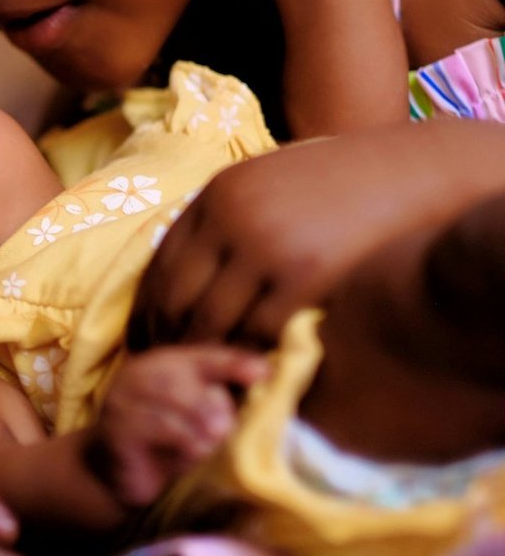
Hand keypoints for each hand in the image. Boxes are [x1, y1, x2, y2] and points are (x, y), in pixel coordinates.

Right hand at [85, 345, 268, 503]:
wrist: (116, 473)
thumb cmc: (167, 445)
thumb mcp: (198, 422)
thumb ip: (222, 407)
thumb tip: (261, 400)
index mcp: (167, 364)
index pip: (205, 357)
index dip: (234, 363)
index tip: (265, 375)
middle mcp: (142, 373)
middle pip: (180, 376)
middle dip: (209, 402)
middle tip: (225, 429)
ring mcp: (123, 399)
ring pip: (167, 400)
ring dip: (197, 426)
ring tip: (210, 445)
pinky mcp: (116, 428)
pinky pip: (152, 427)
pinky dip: (180, 440)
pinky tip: (193, 454)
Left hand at [127, 124, 503, 349]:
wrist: (408, 173)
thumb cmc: (342, 183)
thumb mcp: (268, 183)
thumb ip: (225, 221)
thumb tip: (188, 277)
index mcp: (217, 195)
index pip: (159, 267)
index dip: (148, 312)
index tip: (146, 343)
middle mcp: (231, 219)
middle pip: (176, 300)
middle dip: (167, 343)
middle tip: (169, 374)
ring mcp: (266, 248)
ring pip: (212, 324)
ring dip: (204, 358)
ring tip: (205, 382)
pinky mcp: (305, 277)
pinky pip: (259, 333)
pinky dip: (249, 357)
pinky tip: (250, 373)